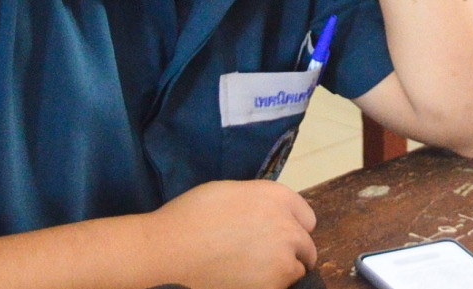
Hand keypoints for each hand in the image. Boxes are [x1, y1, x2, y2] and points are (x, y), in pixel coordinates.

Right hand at [144, 180, 317, 288]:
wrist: (167, 251)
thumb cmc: (190, 218)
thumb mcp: (231, 193)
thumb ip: (260, 203)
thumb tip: (268, 217)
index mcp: (277, 196)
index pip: (306, 218)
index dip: (291, 228)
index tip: (276, 238)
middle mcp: (287, 224)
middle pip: (305, 245)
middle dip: (290, 252)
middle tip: (262, 261)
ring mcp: (283, 256)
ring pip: (297, 269)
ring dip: (282, 273)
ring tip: (252, 274)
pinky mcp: (274, 284)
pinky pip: (283, 287)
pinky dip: (271, 286)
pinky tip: (246, 283)